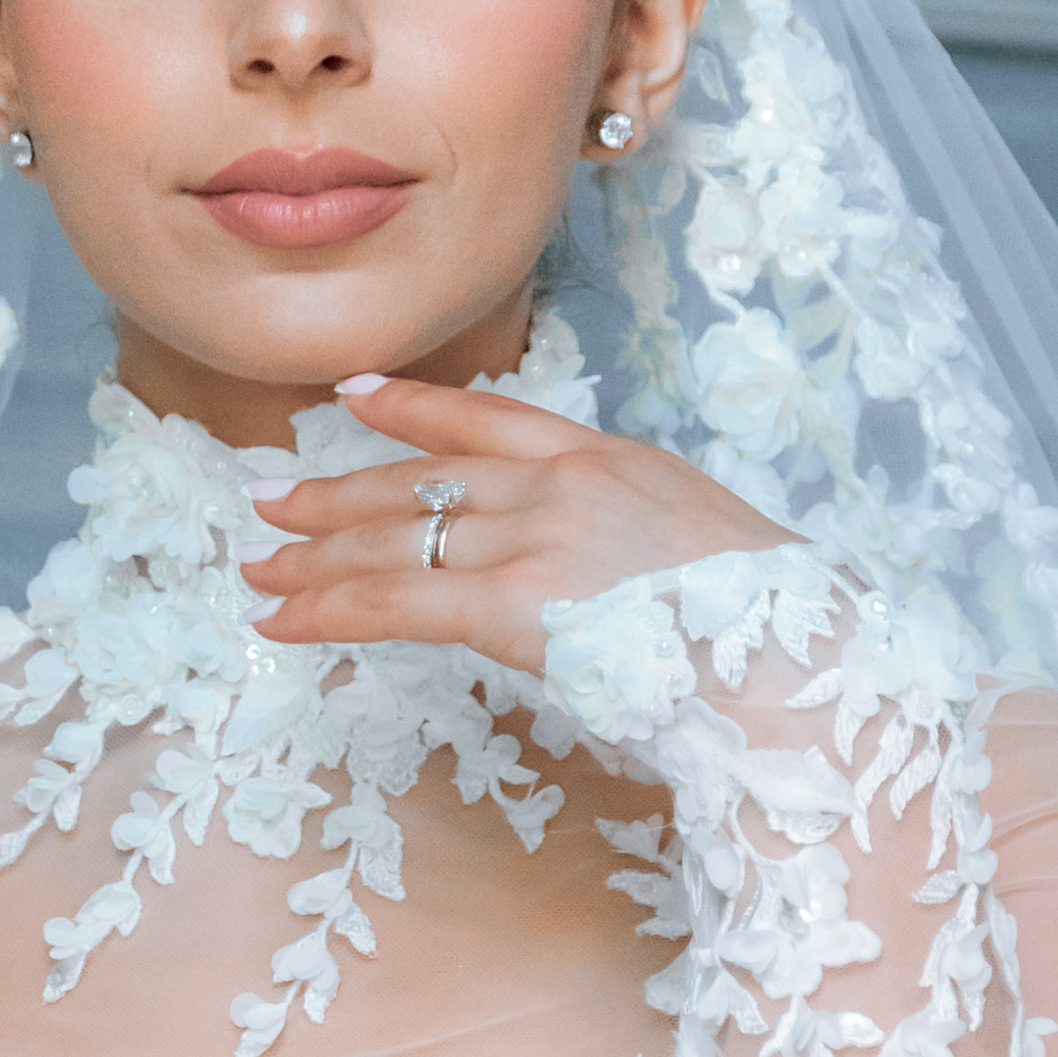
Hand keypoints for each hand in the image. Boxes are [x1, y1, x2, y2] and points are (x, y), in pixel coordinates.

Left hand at [250, 366, 795, 684]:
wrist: (798, 660)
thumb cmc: (775, 634)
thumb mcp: (709, 561)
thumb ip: (640, 553)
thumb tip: (605, 588)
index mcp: (616, 465)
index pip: (494, 423)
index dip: (417, 412)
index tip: (356, 396)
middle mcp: (566, 485)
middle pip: (424, 483)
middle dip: (338, 492)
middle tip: (272, 500)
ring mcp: (537, 538)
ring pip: (396, 541)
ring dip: (316, 558)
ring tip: (259, 570)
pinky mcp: (513, 602)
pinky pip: (395, 603)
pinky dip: (329, 611)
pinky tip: (284, 621)